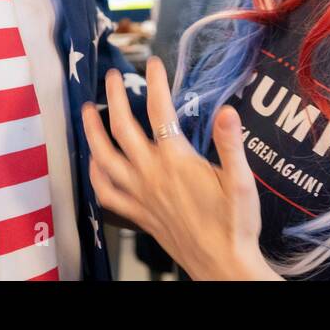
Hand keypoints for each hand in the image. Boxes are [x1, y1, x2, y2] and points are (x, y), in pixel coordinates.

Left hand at [80, 57, 278, 280]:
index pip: (160, 111)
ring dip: (92, 132)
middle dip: (115, 97)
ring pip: (104, 158)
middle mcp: (151, 175)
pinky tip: (95, 164)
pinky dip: (96, 175)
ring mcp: (140, 195)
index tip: (154, 63)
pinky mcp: (139, 214)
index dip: (156, 83)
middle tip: (112, 76)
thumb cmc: (235, 224)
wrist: (223, 265)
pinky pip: (107, 193)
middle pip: (123, 127)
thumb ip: (231, 144)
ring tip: (87, 111)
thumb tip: (227, 111)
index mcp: (176, 161)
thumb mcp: (242, 181)